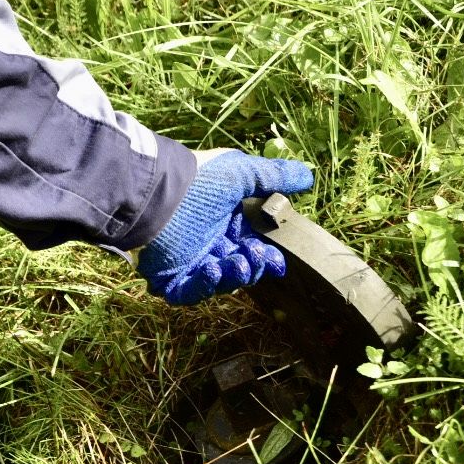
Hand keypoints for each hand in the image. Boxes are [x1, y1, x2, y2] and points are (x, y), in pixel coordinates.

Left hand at [136, 149, 314, 304]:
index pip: (253, 244)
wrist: (155, 192)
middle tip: (259, 257)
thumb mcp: (241, 173)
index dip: (267, 255)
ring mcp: (189, 261)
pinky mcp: (171, 277)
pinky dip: (208, 284)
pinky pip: (193, 291)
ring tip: (239, 260)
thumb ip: (274, 177)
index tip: (278, 258)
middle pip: (241, 265)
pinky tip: (216, 267)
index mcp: (225, 220)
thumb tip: (308, 177)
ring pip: (221, 280)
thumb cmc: (198, 179)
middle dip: (255, 265)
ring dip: (235, 274)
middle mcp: (209, 242)